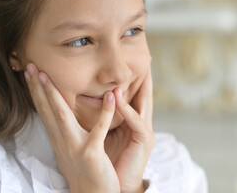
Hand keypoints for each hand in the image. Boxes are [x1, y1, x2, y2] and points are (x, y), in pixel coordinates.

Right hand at [24, 62, 119, 192]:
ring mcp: (75, 146)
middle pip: (47, 109)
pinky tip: (110, 95)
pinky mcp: (92, 152)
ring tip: (49, 75)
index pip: (44, 110)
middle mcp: (62, 141)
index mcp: (59, 138)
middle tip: (30, 65)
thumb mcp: (70, 148)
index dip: (36, 91)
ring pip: (62, 115)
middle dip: (37, 87)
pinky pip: (99, 129)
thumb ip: (65, 131)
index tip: (30, 72)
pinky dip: (105, 112)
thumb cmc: (84, 170)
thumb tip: (60, 114)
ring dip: (54, 94)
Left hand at [105, 67, 154, 192]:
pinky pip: (135, 122)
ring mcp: (144, 131)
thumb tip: (92, 100)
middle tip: (140, 57)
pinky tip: (118, 98)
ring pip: (141, 103)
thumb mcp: (105, 133)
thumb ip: (104, 117)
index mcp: (131, 121)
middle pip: (142, 94)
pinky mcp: (144, 140)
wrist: (116, 184)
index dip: (131, 78)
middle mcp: (140, 122)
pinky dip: (126, 109)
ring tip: (133, 69)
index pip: (131, 95)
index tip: (127, 61)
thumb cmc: (110, 158)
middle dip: (143, 77)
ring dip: (135, 86)